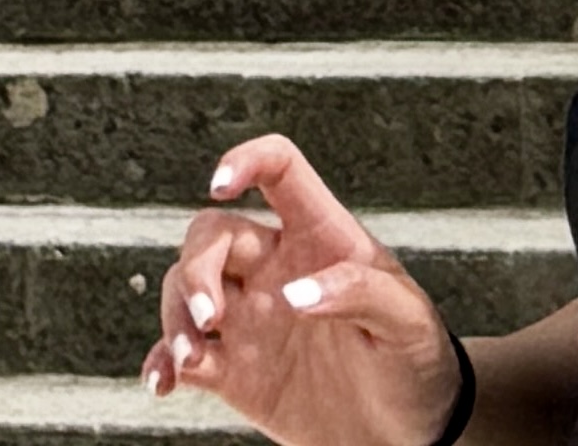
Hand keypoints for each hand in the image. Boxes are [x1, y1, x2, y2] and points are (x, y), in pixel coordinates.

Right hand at [147, 136, 459, 445]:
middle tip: (210, 316)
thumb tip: (296, 293)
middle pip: (213, 234)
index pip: (280, 169)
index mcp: (320, 236)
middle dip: (196, 268)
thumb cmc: (416, 360)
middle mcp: (276, 267)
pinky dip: (162, 363)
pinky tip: (162, 381)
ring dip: (175, 315)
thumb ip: (358, 293)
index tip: (219, 183)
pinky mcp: (236, 370)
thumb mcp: (407, 321)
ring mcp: (251, 317)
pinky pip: (183, 355)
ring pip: (186, 289)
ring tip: (187, 358)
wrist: (409, 430)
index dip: (248, 160)